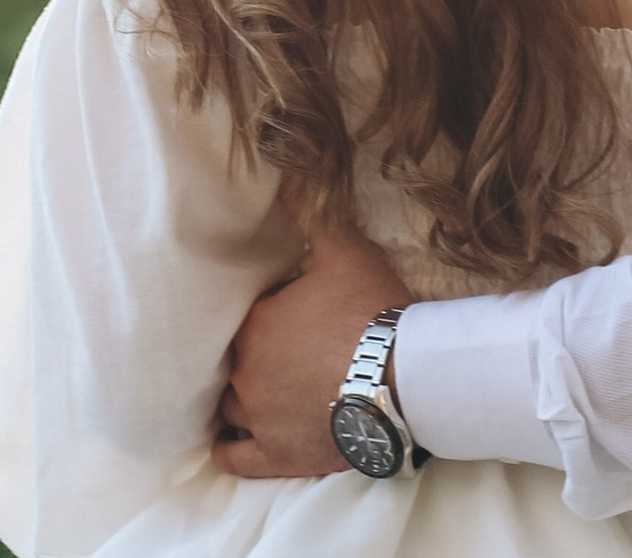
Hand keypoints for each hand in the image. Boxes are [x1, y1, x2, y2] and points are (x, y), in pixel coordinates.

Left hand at [212, 222, 411, 478]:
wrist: (400, 379)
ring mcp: (257, 420)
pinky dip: (231, 447)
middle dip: (255, 356)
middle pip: (236, 362)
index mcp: (255, 325)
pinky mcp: (275, 457)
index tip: (290, 314)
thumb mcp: (344, 250)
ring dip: (242, 398)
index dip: (267, 314)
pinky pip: (233, 456)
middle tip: (284, 351)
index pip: (246, 318)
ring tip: (262, 390)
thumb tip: (288, 174)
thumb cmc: (370, 312)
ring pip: (231, 408)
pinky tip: (232, 440)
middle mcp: (245, 374)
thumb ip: (312, 213)